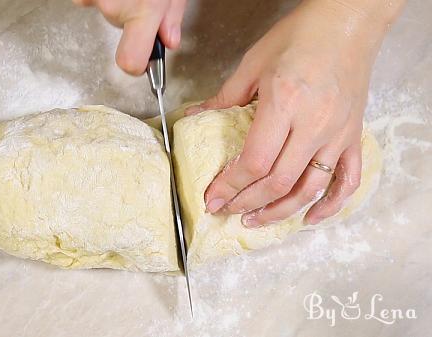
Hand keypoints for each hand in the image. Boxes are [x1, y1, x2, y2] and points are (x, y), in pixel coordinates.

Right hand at [72, 0, 185, 74]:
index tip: (142, 62)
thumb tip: (169, 41)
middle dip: (132, 16)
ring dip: (118, 1)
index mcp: (143, 11)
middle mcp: (115, 7)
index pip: (130, 62)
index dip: (136, 66)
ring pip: (108, 10)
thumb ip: (172, 15)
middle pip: (120, 28)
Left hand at [186, 0, 402, 225]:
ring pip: (310, 189)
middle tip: (225, 210)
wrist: (348, 22)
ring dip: (280, 211)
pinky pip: (347, 180)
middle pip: (279, 182)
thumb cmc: (301, 36)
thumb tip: (195, 119)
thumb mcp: (254, 63)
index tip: (213, 198)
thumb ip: (224, 98)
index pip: (255, 161)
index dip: (230, 186)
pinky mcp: (353, 136)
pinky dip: (330, 205)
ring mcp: (338, 134)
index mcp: (285, 104)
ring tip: (255, 219)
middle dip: (247, 202)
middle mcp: (314, 124)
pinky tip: (310, 219)